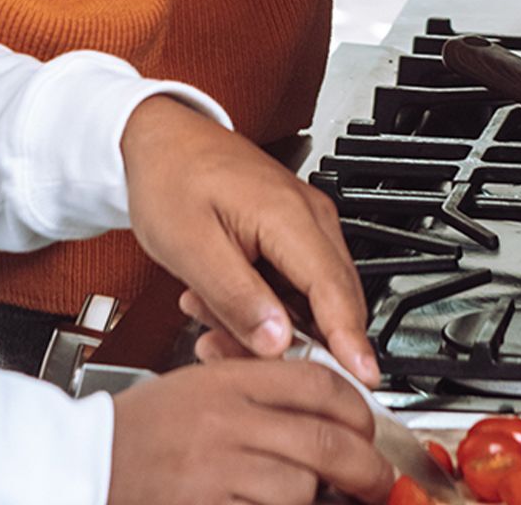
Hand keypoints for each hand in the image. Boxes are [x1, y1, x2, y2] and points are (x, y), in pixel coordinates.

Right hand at [108, 359, 391, 504]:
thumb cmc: (140, 431)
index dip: (356, 407)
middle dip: (365, 466)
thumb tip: (319, 406)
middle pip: (324, 439)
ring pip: (301, 485)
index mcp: (226, 380)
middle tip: (376, 479)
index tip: (367, 425)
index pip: (315, 382)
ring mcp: (218, 470)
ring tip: (319, 497)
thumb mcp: (197, 386)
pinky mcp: (208, 504)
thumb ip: (253, 391)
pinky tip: (273, 503)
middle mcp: (226, 422)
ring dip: (316, 497)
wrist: (86, 464)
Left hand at [120, 98, 376, 387]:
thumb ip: (237, 299)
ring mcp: (303, 222)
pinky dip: (265, 306)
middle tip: (232, 352)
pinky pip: (295, 286)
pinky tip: (220, 303)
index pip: (334, 292)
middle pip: (331, 301)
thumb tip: (278, 344)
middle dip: (292, 344)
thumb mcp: (191, 247)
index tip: (361, 381)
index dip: (348, 342)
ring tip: (209, 318)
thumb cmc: (170, 177)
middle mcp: (309, 216)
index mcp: (289, 216)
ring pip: (311, 299)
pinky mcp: (291, 231)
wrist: (160, 138)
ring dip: (270, 325)